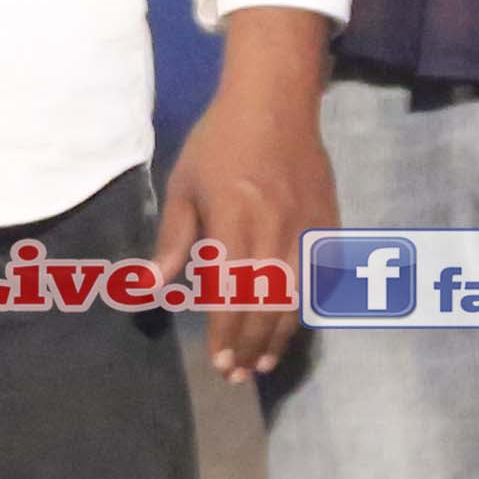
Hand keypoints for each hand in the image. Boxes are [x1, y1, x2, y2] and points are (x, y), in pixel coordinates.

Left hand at [160, 50, 339, 381]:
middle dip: (251, 346)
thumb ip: (174, 241)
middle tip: (238, 375)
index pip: (232, 294)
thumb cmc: (220, 143)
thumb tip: (151, 288)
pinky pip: (320, 277)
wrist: (276, 102)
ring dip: (280, 335)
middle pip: (266, 305)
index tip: (219, 363)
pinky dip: (306, 307)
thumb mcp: (184, 186)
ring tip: (264, 363)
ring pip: (297, 298)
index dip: (227, 334)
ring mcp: (307, 230)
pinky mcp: (328, 225)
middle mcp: (275, 231)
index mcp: (235, 222)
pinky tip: (291, 324)